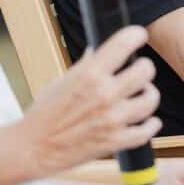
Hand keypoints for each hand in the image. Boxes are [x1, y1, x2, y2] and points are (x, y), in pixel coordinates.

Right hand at [17, 25, 161, 177]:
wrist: (32, 149)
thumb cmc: (43, 113)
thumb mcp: (61, 81)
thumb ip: (85, 66)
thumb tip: (97, 50)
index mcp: (89, 74)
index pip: (124, 43)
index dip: (136, 35)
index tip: (139, 36)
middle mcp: (104, 94)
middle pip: (146, 70)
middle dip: (144, 68)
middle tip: (138, 71)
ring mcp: (112, 119)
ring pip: (151, 99)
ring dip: (148, 95)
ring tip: (141, 95)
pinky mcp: (115, 142)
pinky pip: (146, 130)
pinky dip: (150, 125)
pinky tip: (147, 120)